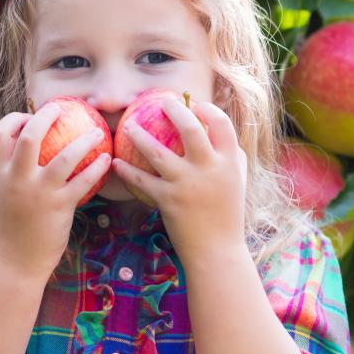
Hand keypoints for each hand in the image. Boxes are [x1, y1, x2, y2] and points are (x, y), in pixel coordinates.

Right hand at [0, 102, 109, 280]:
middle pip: (30, 135)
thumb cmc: (10, 231)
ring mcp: (39, 193)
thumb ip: (10, 175)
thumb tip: (24, 154)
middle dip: (45, 116)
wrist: (15, 265)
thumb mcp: (1, 197)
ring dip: (84, 140)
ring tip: (97, 132)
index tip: (27, 117)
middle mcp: (17, 180)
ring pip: (64, 156)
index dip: (13, 120)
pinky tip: (107, 161)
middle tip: (59, 110)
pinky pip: (83, 182)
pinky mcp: (59, 207)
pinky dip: (97, 168)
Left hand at [111, 98, 247, 264]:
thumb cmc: (227, 215)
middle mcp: (209, 168)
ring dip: (140, 136)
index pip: (221, 124)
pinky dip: (127, 172)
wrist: (217, 252)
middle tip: (161, 101)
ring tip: (128, 126)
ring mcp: (187, 184)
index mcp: (229, 161)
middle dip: (174, 109)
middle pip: (190, 128)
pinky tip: (116, 164)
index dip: (207, 110)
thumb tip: (220, 133)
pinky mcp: (168, 200)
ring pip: (158, 152)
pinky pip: (142, 181)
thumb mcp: (237, 182)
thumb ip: (233, 157)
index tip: (195, 105)